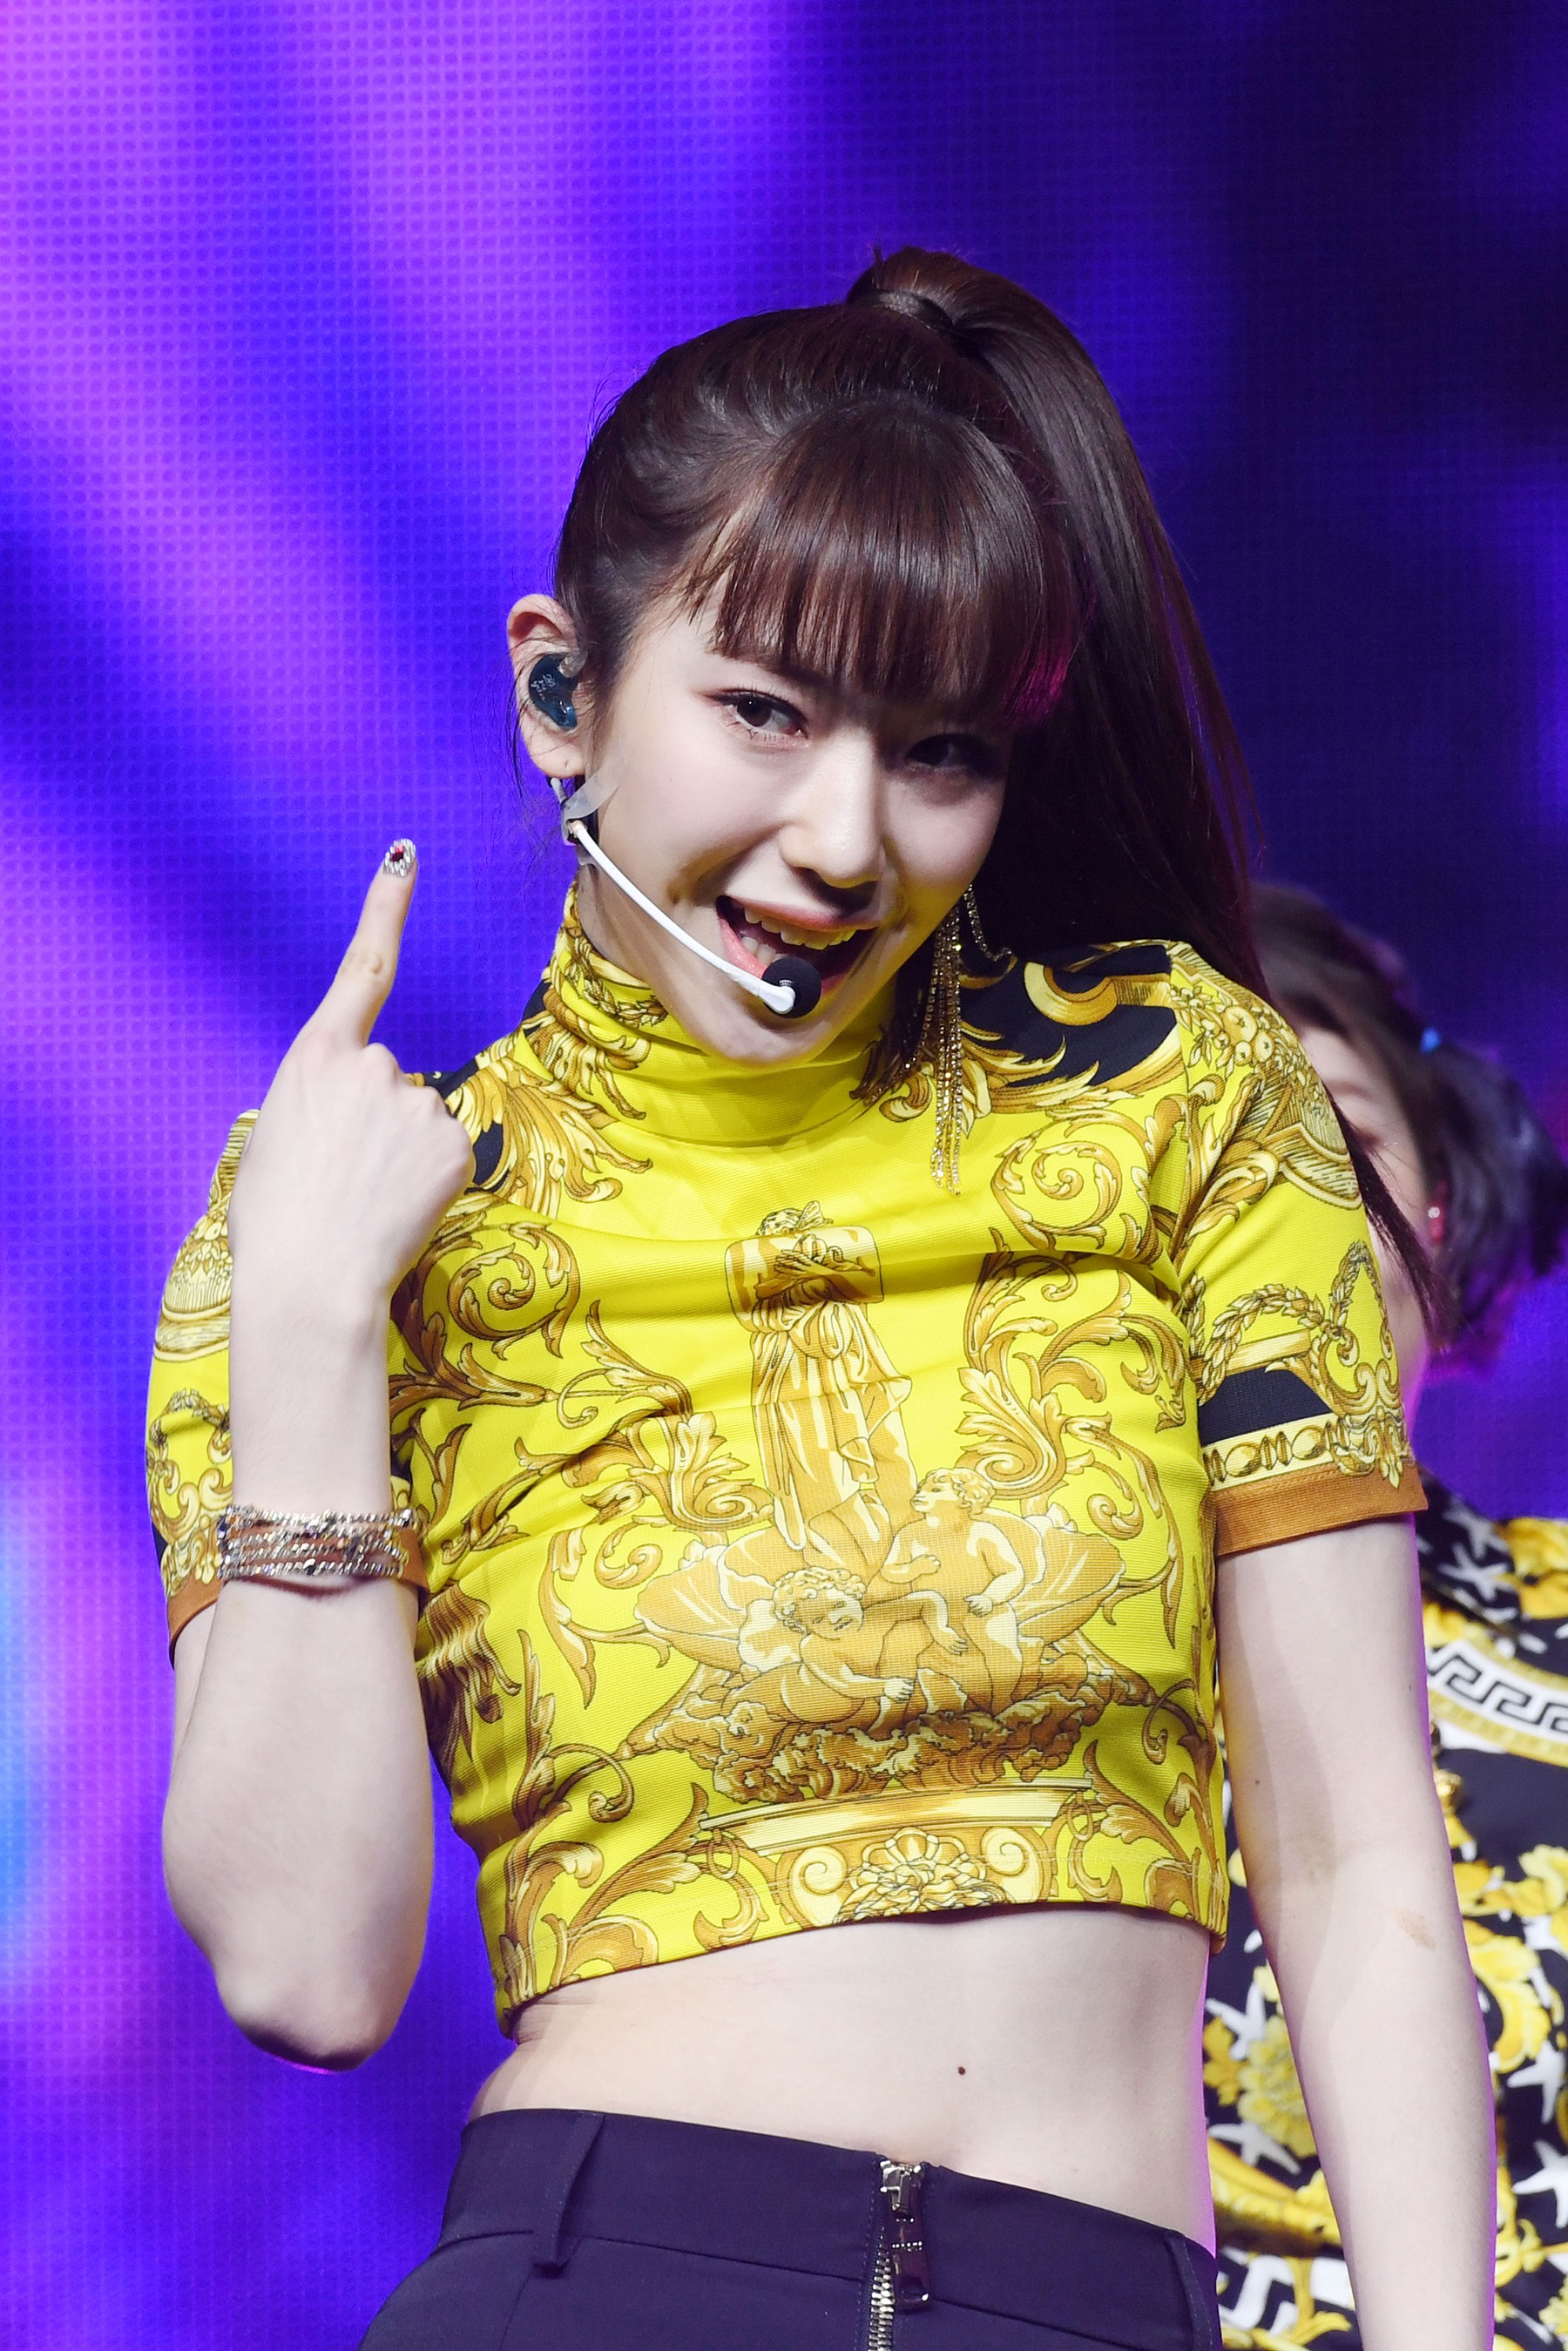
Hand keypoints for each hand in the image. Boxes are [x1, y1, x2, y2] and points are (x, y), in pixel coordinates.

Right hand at [227, 844, 474, 1319]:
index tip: (406, 856)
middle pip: (389, 1080)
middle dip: (374, 1121)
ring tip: (364, 1196)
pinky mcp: (456, 1146)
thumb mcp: (280, 1134)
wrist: (310, 1280)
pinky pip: (446, 1153)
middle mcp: (377, 1067)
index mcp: (318, 1057)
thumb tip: (361, 1108)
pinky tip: (397, 1206)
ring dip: (399, 1153)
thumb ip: (325, 1098)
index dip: (386, 907)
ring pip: (418, 1120)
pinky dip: (427, 1179)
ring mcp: (421, 1104)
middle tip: (342, 1174)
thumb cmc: (278, 1218)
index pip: (363, 968)